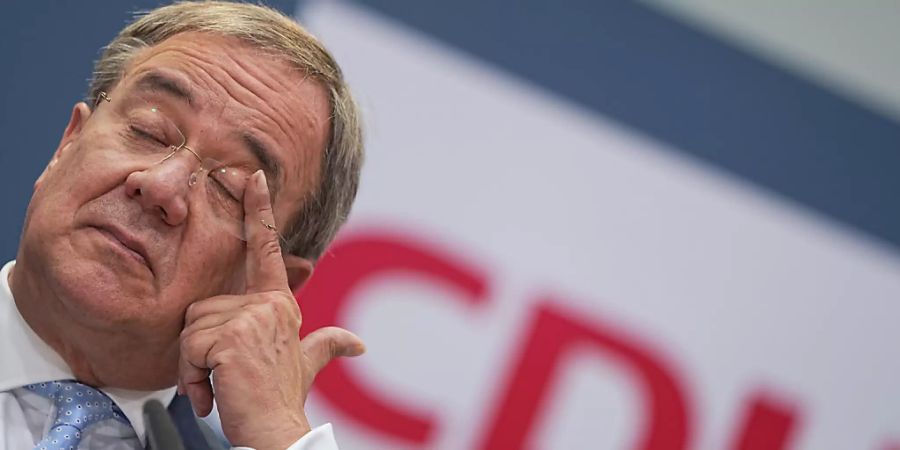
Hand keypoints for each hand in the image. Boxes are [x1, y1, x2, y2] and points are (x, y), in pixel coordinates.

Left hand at [178, 170, 364, 449]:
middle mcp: (269, 305)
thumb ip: (327, 346)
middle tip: (220, 377)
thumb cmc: (282, 399)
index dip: (258, 209)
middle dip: (199, 350)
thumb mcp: (306, 364)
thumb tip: (358, 344)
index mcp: (280, 304)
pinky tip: (213, 393)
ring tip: (219, 386)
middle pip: (202, 307)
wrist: (276, 432)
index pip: (265, 249)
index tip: (252, 175)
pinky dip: (191, 378)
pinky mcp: (232, 337)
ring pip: (192, 329)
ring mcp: (252, 318)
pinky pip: (189, 348)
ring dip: (194, 367)